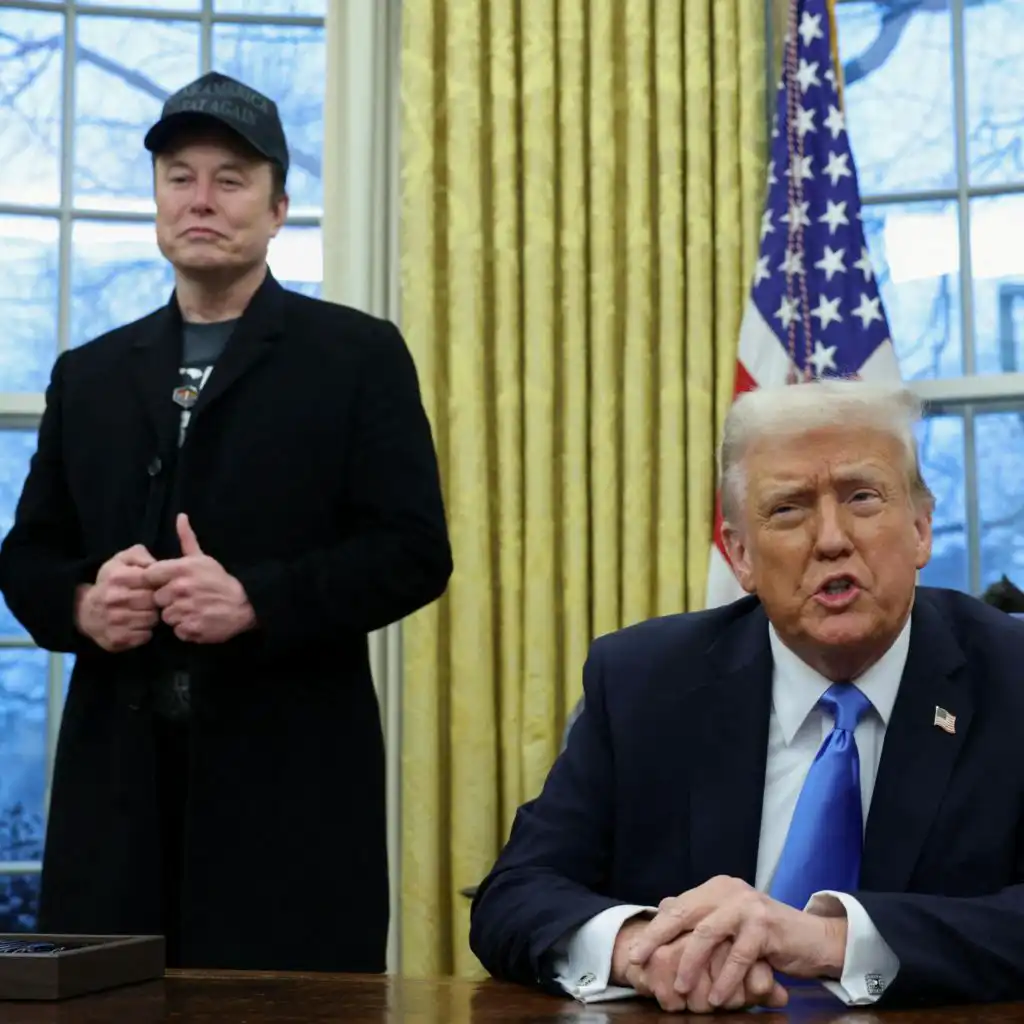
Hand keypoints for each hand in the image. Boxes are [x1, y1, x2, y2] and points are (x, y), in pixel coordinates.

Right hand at [74, 544, 158, 651]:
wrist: (85, 612)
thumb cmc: (111, 583)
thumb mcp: (121, 561)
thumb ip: (140, 555)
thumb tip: (155, 564)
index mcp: (117, 577)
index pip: (153, 581)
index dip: (159, 584)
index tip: (156, 586)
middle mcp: (114, 599)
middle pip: (154, 602)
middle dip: (156, 601)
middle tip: (151, 601)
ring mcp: (114, 621)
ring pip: (152, 620)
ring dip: (152, 617)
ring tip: (144, 612)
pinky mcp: (116, 639)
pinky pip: (145, 636)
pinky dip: (145, 632)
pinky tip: (138, 625)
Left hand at [143, 514, 255, 643]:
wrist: (245, 606)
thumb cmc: (220, 581)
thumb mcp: (204, 558)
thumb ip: (187, 539)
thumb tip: (180, 516)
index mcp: (181, 569)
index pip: (149, 576)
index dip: (157, 581)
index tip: (168, 583)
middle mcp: (180, 589)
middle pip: (156, 598)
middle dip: (168, 600)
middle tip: (186, 598)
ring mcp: (185, 610)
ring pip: (166, 617)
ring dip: (177, 615)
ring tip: (193, 610)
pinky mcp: (190, 629)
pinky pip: (177, 631)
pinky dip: (186, 629)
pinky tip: (197, 620)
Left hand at [629, 876, 847, 1008]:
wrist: (813, 940)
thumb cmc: (766, 936)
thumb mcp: (730, 922)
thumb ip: (701, 916)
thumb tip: (662, 905)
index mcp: (716, 888)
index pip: (677, 907)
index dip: (654, 929)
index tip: (634, 952)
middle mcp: (728, 890)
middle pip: (684, 914)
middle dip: (657, 939)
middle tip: (639, 962)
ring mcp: (747, 905)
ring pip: (707, 934)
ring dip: (690, 964)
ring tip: (679, 988)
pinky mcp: (765, 925)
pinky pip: (738, 955)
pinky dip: (724, 979)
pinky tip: (715, 998)